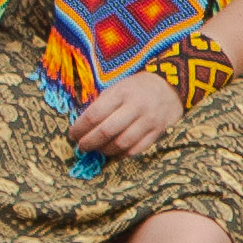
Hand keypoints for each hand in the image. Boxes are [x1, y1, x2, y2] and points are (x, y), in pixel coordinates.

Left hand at [66, 67, 190, 162]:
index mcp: (122, 92)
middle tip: (81, 146)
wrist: (170, 87)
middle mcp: (136, 107)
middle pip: (107, 131)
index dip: (80, 128)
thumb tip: (82, 127)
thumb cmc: (137, 88)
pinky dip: (122, 154)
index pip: (95, 114)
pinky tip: (115, 152)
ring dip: (105, 150)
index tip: (72, 134)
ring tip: (98, 149)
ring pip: (121, 143)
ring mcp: (149, 121)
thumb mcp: (118, 88)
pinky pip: (136, 150)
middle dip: (89, 142)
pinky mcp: (158, 132)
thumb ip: (101, 105)